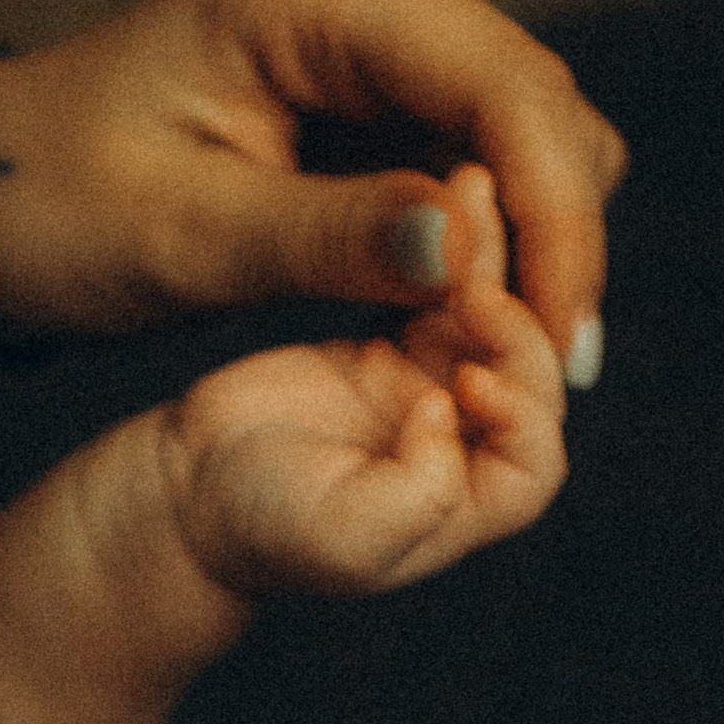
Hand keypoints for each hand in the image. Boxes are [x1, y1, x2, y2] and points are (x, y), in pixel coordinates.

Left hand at [0, 0, 623, 367]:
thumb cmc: (47, 207)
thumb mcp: (180, 241)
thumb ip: (330, 239)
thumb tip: (470, 249)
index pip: (504, 85)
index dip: (553, 217)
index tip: (559, 344)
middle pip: (533, 102)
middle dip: (547, 236)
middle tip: (521, 372)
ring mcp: (379, 13)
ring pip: (521, 131)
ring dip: (520, 241)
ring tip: (474, 352)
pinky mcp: (377, 72)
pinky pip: (473, 152)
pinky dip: (479, 236)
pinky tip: (446, 317)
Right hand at [161, 176, 567, 601]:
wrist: (190, 487)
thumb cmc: (259, 525)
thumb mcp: (340, 536)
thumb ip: (415, 491)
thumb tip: (451, 407)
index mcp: (464, 507)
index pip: (532, 461)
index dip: (521, 415)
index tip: (469, 380)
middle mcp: (466, 447)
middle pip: (526, 376)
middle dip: (515, 328)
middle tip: (476, 290)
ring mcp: (434, 391)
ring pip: (489, 319)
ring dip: (490, 260)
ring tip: (475, 190)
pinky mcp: (395, 345)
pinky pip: (442, 289)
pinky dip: (450, 243)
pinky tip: (448, 188)